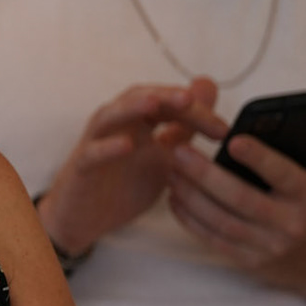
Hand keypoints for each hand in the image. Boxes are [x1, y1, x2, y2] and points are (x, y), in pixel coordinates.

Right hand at [37, 78, 221, 258]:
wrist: (87, 219)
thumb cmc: (125, 185)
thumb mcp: (166, 157)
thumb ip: (186, 126)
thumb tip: (210, 87)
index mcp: (138, 122)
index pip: (168, 105)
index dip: (196, 111)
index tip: (223, 131)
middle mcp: (117, 126)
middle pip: (140, 100)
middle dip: (165, 97)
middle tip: (190, 100)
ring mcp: (96, 143)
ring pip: (111, 116)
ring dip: (132, 108)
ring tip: (155, 104)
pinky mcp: (81, 167)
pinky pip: (92, 152)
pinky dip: (108, 147)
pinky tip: (127, 145)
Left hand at [167, 118, 305, 292]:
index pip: (283, 175)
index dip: (258, 159)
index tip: (232, 140)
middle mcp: (291, 223)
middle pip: (241, 199)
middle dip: (206, 175)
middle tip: (179, 152)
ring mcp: (268, 246)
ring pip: (221, 221)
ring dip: (191, 196)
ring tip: (170, 171)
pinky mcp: (250, 261)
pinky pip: (214, 240)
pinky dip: (190, 220)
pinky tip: (175, 199)